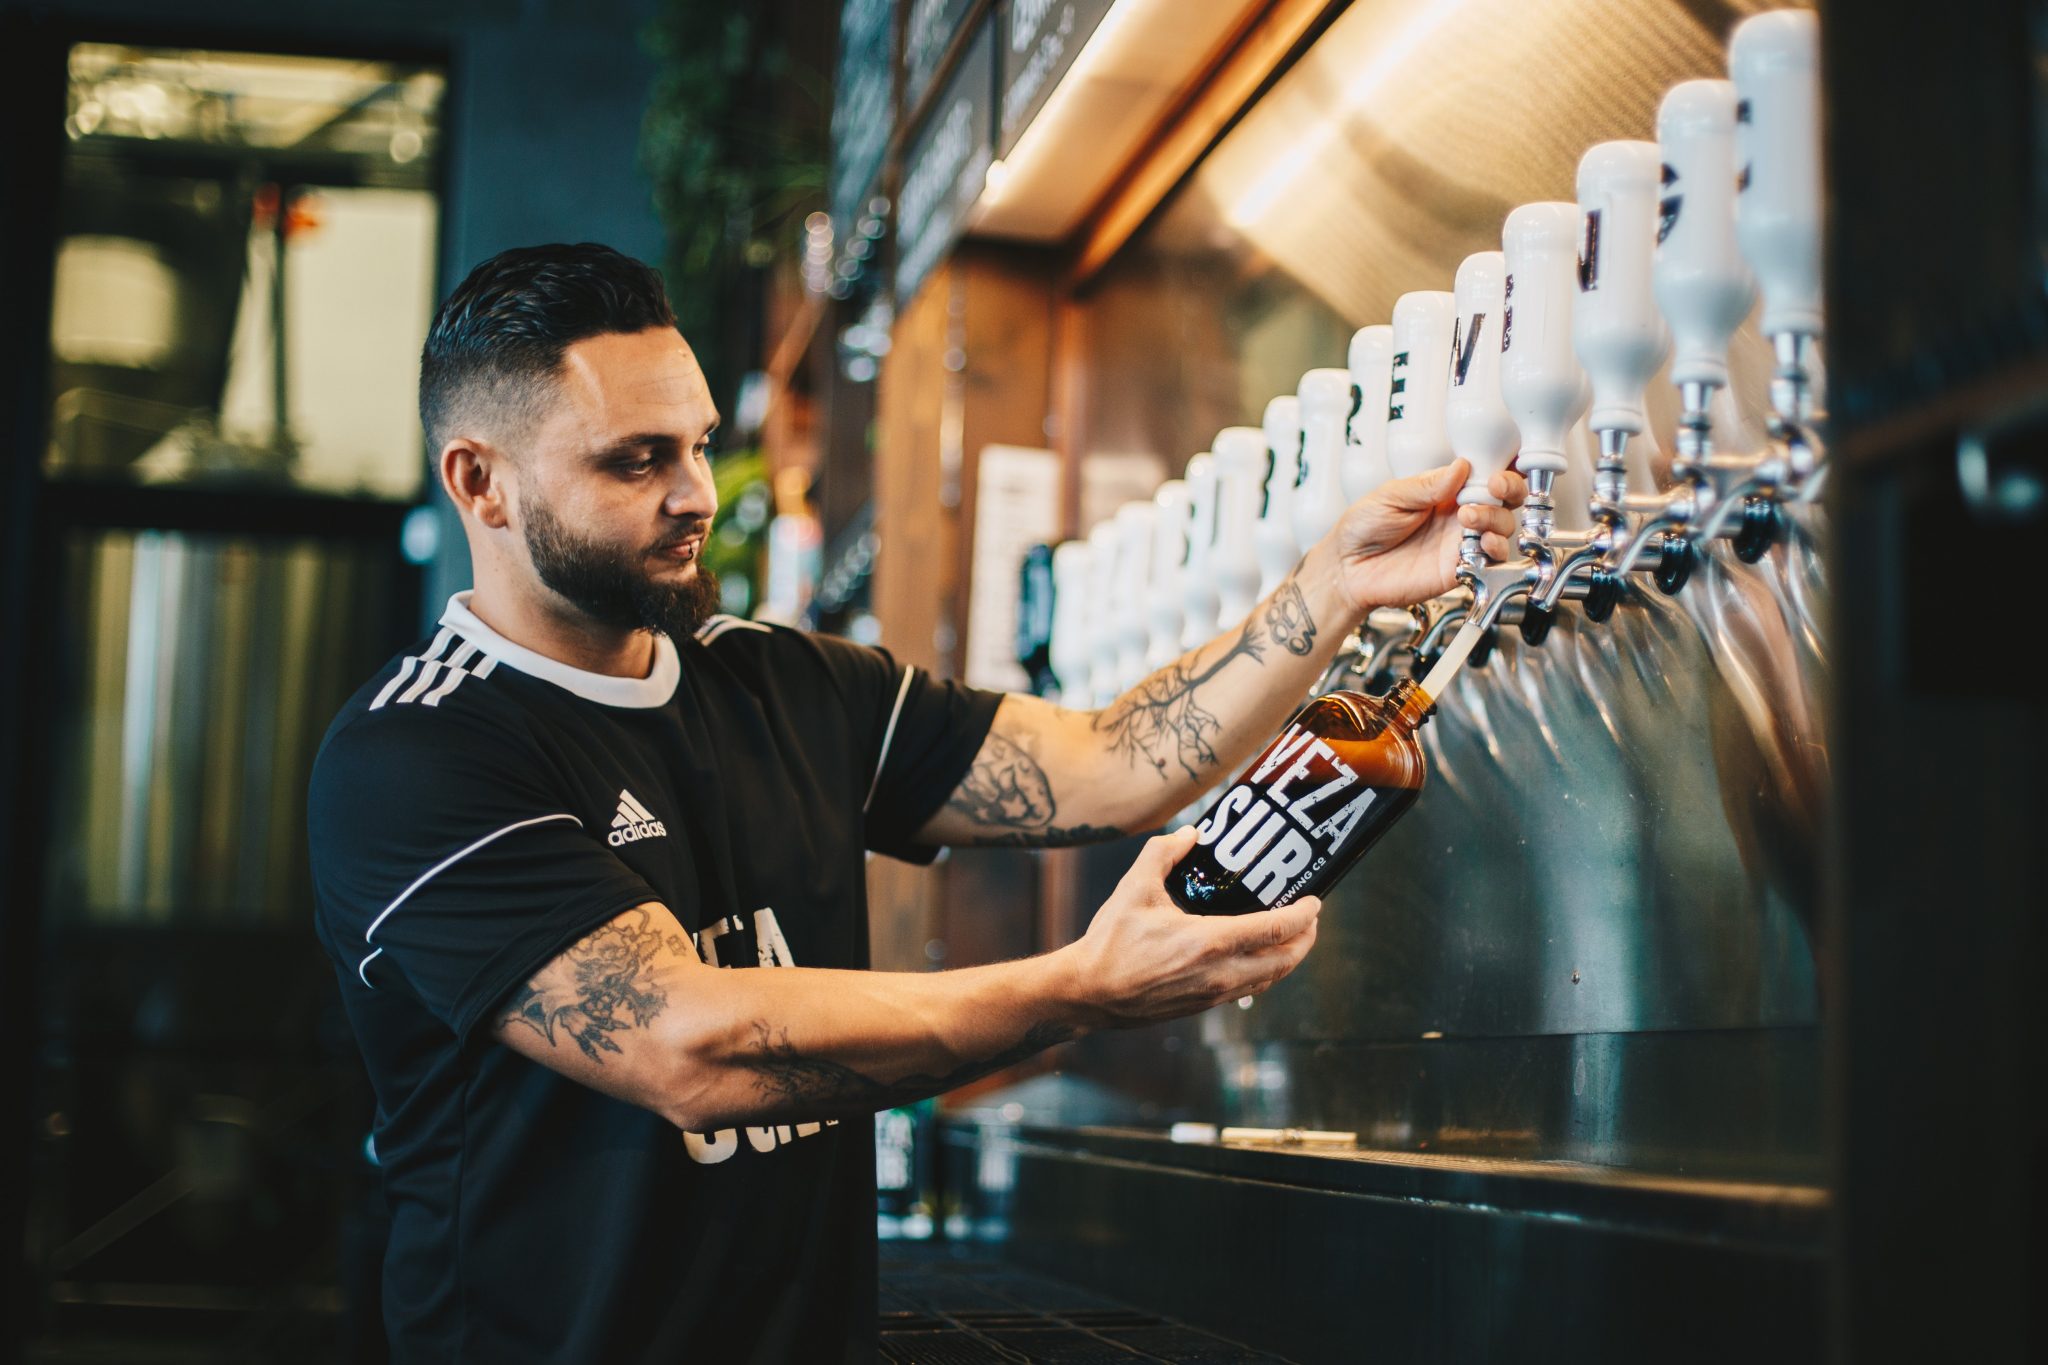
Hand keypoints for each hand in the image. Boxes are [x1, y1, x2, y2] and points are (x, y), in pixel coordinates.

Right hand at [1059, 827, 1320, 1028]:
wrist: (1090, 994)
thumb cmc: (1111, 942)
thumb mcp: (1134, 888)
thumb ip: (1164, 853)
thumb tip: (1191, 834)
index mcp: (1210, 942)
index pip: (1276, 929)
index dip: (1304, 915)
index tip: (1315, 900)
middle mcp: (1220, 972)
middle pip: (1285, 960)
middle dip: (1306, 939)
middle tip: (1310, 918)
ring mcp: (1214, 993)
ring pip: (1269, 979)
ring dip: (1288, 958)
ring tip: (1291, 936)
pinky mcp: (1203, 1006)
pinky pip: (1249, 989)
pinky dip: (1264, 972)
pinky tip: (1256, 957)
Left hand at [1328, 460, 1527, 612]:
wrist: (1347, 568)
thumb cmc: (1363, 529)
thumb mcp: (1391, 496)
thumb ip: (1427, 485)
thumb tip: (1460, 466)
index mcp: (1445, 491)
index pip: (1485, 474)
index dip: (1501, 469)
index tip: (1496, 469)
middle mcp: (1458, 515)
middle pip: (1505, 499)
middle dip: (1508, 489)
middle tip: (1492, 488)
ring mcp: (1460, 542)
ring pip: (1502, 527)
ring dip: (1496, 519)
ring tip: (1469, 518)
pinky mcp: (1458, 569)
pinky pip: (1490, 561)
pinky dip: (1494, 551)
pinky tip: (1480, 544)